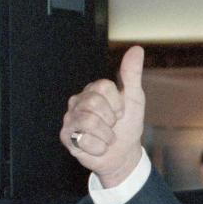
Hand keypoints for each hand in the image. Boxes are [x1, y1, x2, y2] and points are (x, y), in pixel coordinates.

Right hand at [60, 46, 146, 187]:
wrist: (123, 155)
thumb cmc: (128, 125)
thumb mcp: (134, 98)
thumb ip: (131, 74)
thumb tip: (136, 48)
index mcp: (93, 90)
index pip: (103, 87)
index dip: (118, 103)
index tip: (121, 112)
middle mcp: (78, 102)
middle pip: (94, 103)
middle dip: (111, 119)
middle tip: (113, 126)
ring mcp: (70, 118)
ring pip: (88, 121)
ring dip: (106, 135)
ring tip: (106, 137)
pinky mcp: (66, 136)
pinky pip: (84, 139)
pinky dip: (98, 147)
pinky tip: (97, 146)